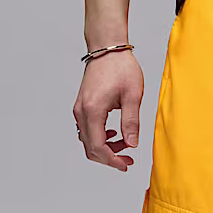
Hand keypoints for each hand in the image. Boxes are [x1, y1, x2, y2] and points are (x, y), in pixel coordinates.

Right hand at [74, 51, 143, 169]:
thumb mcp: (132, 95)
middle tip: (128, 159)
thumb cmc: (120, 67)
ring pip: (87, 139)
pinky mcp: (81, 106)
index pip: (98, 146)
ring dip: (105, 147)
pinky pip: (86, 129)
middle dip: (109, 157)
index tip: (126, 165)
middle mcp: (81, 112)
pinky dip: (99, 137)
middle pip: (90, 147)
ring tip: (125, 144)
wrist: (107, 48)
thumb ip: (131, 122)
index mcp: (93, 110)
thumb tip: (132, 144)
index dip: (112, 160)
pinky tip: (115, 133)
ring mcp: (79, 109)